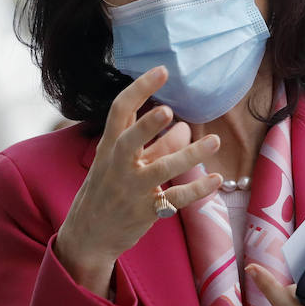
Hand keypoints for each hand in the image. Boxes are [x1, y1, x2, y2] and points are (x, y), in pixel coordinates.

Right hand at [56, 67, 221, 295]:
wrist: (88, 234)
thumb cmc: (107, 190)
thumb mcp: (120, 163)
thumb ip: (152, 144)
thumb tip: (184, 126)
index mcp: (109, 146)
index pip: (119, 110)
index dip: (140, 88)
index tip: (161, 70)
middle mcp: (117, 165)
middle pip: (130, 139)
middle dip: (147, 125)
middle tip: (169, 110)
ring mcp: (130, 188)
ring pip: (161, 169)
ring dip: (189, 155)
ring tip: (214, 141)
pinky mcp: (145, 210)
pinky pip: (175, 198)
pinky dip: (197, 190)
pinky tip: (216, 179)